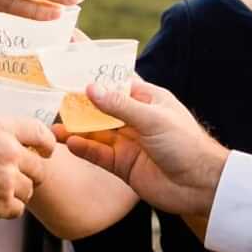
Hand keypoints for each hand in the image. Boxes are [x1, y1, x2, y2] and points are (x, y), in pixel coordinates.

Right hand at [0, 116, 54, 227]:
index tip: (46, 151)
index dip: (46, 143)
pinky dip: (5, 209)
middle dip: (30, 174)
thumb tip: (0, 137)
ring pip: (28, 190)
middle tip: (14, 179)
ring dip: (14, 193)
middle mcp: (8, 152)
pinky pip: (17, 209)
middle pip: (38, 167)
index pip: (39, 132)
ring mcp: (7, 179)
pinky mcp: (1, 204)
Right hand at [59, 77, 228, 220]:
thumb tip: (89, 88)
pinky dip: (84, 149)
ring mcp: (128, 142)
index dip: (94, 75)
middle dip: (78, 105)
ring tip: (52, 127)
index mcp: (147, 99)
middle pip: (100, 108)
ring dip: (75, 130)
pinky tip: (69, 144)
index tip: (70, 65)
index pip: (115, 82)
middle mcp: (135, 119)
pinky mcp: (123, 165)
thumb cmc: (185, 144)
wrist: (200, 185)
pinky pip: (98, 154)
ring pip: (95, 133)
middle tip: (50, 99)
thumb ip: (118, 106)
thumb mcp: (152, 119)